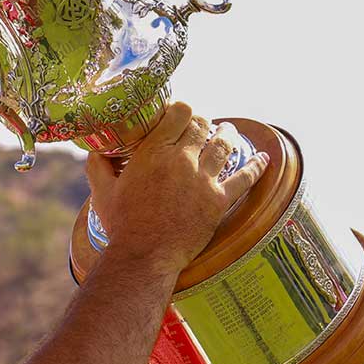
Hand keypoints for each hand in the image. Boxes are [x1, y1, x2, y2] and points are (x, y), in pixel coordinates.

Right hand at [84, 102, 268, 275]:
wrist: (145, 256)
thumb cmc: (122, 225)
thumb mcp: (103, 191)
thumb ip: (99, 165)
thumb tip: (98, 150)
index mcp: (154, 152)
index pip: (178, 113)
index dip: (181, 108)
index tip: (179, 112)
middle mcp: (182, 160)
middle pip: (201, 125)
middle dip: (202, 121)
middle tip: (202, 123)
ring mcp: (203, 180)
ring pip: (223, 145)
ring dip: (227, 134)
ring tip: (228, 130)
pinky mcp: (219, 201)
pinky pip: (245, 178)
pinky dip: (257, 166)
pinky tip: (265, 158)